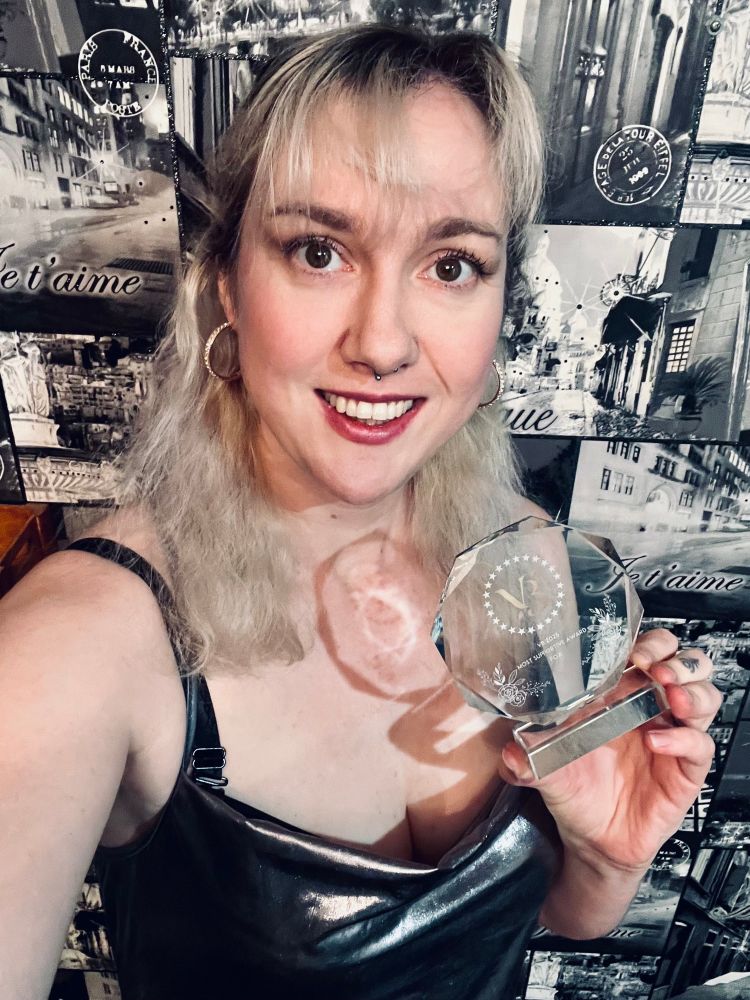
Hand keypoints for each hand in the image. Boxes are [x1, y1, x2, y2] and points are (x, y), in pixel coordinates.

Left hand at [500, 628, 719, 874]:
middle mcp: (650, 710)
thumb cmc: (575, 790)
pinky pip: (700, 746)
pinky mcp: (684, 771)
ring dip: (692, 690)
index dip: (648, 643)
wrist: (592, 840)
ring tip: (669, 695)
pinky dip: (684, 739)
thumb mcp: (545, 768)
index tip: (632, 650)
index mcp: (620, 696)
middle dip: (677, 659)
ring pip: (704, 696)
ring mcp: (671, 738)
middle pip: (686, 664)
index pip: (648, 651)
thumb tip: (510, 749)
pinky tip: (657, 743)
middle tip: (656, 668)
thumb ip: (527, 756)